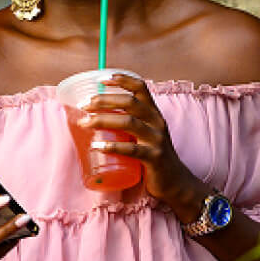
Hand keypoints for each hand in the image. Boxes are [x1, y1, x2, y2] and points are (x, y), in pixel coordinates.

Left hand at [78, 73, 206, 219]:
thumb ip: (127, 123)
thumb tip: (93, 115)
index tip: (101, 79)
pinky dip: (112, 146)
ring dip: (103, 120)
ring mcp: (156, 139)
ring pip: (129, 122)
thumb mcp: (144, 133)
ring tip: (84, 122)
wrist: (175, 182)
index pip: (140, 87)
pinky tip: (97, 146)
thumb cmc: (152, 155)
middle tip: (84, 104)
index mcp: (153, 113)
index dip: (122, 79)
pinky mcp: (154, 158)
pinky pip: (132, 150)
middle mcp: (156, 122)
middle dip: (105, 100)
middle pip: (130, 102)